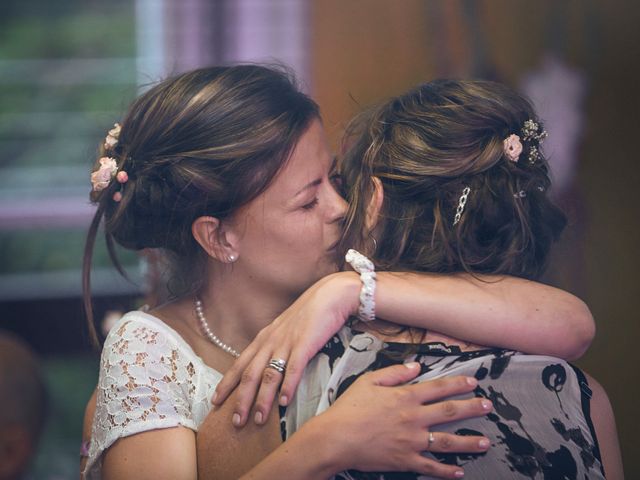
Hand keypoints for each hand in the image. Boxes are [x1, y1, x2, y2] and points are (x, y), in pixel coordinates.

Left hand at [212, 272, 359, 426]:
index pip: (239, 364)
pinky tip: (284, 403)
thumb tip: (269, 366)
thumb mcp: (285, 329)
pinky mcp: (305, 345)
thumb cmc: (309, 314)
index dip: (227, 384)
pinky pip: (293, 369)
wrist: (330, 295)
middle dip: (240, 400)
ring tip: (258, 420)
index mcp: (264, 338)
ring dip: (262, 400)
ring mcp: (287, 343)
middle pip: (250, 374)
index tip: (215, 402)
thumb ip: (275, 346)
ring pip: (269, 375)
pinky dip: (287, 387)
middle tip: (235, 423)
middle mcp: (270, 342)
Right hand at [303, 363, 491, 478]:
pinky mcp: (406, 460)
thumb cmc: (349, 408)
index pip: (438, 388)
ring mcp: (412, 441)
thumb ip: (395, 373)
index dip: (458, 384)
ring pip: (447, 441)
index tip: (473, 382)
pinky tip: (460, 472)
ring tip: (485, 442)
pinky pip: (431, 466)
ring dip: (468, 441)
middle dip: (472, 408)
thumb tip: (417, 366)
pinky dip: (447, 471)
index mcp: (405, 397)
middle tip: (489, 407)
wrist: (336, 438)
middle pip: (449, 412)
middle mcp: (414, 418)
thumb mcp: (369, 381)